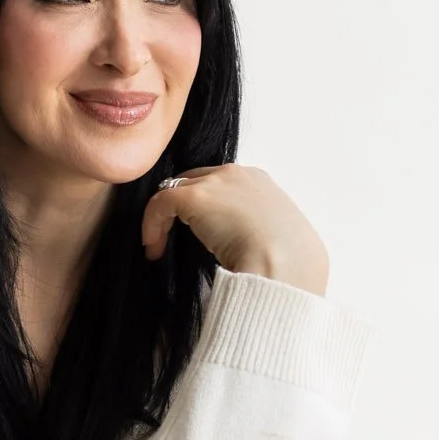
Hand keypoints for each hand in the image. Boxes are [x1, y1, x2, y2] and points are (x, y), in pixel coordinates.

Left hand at [141, 164, 329, 295]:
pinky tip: (153, 249)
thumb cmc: (286, 263)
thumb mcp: (277, 238)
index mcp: (259, 182)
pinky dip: (152, 224)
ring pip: (175, 191)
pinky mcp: (195, 197)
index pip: (220, 184)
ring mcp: (217, 182)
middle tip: (172, 238)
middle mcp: (238, 174)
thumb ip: (257, 232)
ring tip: (159, 248)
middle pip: (194, 181)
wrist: (284, 265)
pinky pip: (160, 203)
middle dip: (181, 208)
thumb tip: (243, 248)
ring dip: (164, 219)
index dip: (203, 208)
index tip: (199, 236)